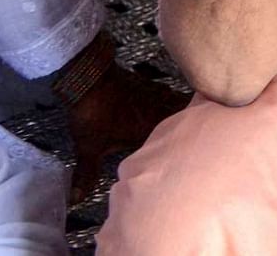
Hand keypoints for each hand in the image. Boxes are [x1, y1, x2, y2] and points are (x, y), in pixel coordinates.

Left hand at [65, 60, 188, 202]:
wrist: (90, 78)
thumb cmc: (94, 113)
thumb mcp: (89, 147)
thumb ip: (86, 174)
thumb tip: (75, 199)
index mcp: (152, 130)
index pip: (177, 141)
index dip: (185, 150)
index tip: (193, 157)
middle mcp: (162, 112)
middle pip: (187, 120)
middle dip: (194, 129)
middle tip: (201, 138)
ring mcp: (159, 96)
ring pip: (181, 106)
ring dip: (186, 113)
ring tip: (195, 122)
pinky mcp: (152, 86)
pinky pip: (171, 95)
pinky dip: (174, 101)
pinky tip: (172, 105)